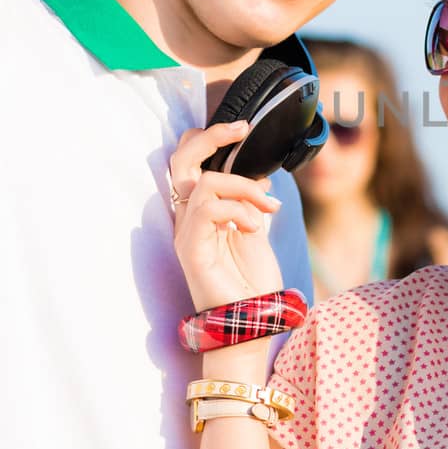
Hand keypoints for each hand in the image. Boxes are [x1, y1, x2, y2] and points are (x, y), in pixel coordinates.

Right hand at [170, 122, 284, 311]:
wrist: (253, 318)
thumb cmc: (253, 280)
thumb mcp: (256, 230)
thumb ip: (252, 202)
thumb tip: (262, 176)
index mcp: (202, 211)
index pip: (190, 162)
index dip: (210, 139)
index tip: (244, 131)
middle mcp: (188, 218)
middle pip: (180, 159)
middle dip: (211, 137)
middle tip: (241, 131)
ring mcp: (187, 233)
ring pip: (206, 183)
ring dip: (245, 188)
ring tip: (267, 209)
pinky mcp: (191, 249)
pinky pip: (208, 210)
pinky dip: (239, 210)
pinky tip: (256, 227)